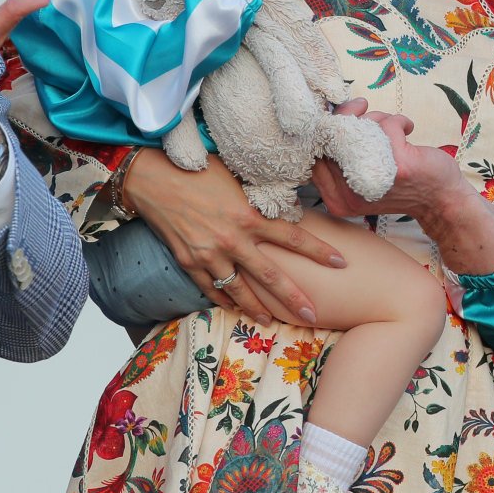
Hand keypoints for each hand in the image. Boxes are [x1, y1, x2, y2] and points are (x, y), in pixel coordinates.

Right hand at [120, 147, 346, 325]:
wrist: (153, 178)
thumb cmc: (198, 169)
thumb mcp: (237, 178)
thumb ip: (259, 197)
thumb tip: (284, 203)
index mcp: (249, 216)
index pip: (293, 236)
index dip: (319, 251)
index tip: (341, 262)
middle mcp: (232, 239)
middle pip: (271, 275)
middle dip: (294, 299)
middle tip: (314, 315)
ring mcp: (209, 254)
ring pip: (240, 290)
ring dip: (258, 309)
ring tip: (272, 322)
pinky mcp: (188, 262)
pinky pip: (211, 289)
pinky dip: (224, 300)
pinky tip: (236, 308)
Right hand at [311, 99, 462, 219]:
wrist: (441, 200)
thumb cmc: (402, 182)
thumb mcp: (363, 175)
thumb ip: (344, 153)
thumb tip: (335, 110)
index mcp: (338, 198)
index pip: (317, 154)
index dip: (326, 127)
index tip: (343, 114)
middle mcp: (351, 193)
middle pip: (335, 137)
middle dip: (350, 114)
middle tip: (362, 107)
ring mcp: (375, 178)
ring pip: (362, 126)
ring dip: (377, 118)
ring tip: (391, 128)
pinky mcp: (399, 166)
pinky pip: (388, 124)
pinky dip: (399, 120)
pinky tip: (407, 129)